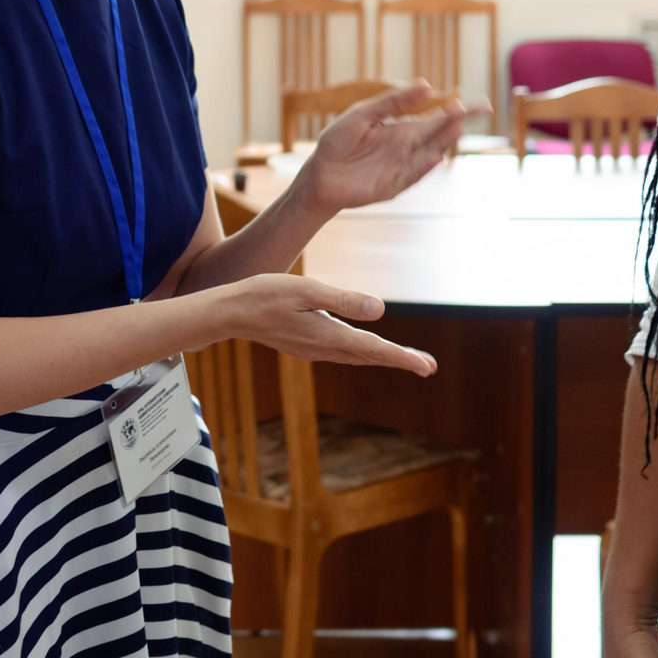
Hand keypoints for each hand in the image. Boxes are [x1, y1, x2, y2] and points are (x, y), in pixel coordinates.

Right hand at [222, 274, 436, 376]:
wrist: (229, 312)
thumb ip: (342, 300)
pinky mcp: (305, 345)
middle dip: (400, 361)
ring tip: (406, 359)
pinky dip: (362, 353)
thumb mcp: (305, 289)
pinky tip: (366, 349)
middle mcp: (323, 347)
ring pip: (357, 356)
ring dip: (383, 357)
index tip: (427, 368)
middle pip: (370, 357)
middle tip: (428, 368)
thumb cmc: (264, 294)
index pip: (374, 349)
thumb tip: (379, 310)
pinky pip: (343, 353)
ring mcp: (313, 349)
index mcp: (327, 334)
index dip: (403, 358)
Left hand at [296, 81, 466, 214]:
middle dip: (459, 123)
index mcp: (403, 130)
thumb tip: (426, 85)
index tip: (481, 104)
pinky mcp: (391, 186)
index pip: (436, 119)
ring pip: (429, 154)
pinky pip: (411, 176)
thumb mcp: (363, 114)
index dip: (458, 111)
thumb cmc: (339, 142)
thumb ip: (392, 102)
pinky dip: (423, 168)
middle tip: (482, 110)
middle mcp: (408, 148)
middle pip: (439, 135)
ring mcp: (401, 168)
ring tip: (459, 129)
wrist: (318, 174)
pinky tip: (436, 157)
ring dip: (444, 144)